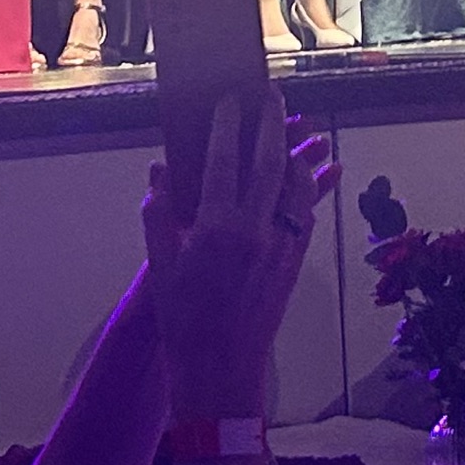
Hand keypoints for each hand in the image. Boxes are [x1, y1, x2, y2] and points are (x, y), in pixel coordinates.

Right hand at [144, 91, 336, 420]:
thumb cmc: (183, 319)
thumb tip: (160, 174)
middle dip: (272, 123)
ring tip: (294, 131)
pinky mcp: (294, 263)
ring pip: (297, 186)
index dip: (228, 126)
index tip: (230, 100)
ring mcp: (280, 246)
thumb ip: (159, 216)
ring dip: (296, 154)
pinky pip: (305, 216)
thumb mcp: (161, 266)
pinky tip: (300, 181)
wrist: (220, 369)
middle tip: (272, 95)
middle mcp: (254, 231)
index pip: (225, 161)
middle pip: (269, 162)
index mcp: (216, 227)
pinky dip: (305, 192)